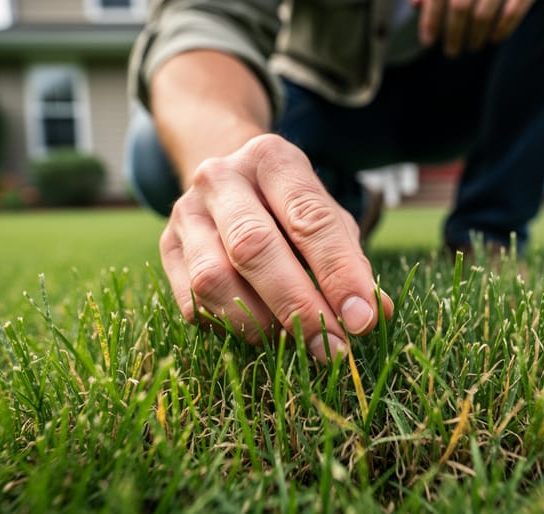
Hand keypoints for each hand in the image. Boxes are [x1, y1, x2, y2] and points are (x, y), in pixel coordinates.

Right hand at [159, 134, 393, 362]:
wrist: (228, 185)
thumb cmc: (290, 209)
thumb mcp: (326, 218)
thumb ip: (350, 261)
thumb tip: (376, 313)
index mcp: (272, 159)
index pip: (309, 218)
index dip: (338, 272)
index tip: (363, 319)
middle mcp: (220, 178)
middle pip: (253, 247)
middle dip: (298, 306)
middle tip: (332, 348)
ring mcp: (186, 213)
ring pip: (213, 279)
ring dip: (260, 323)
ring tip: (295, 343)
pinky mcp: (167, 249)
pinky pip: (193, 303)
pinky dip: (229, 327)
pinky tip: (259, 332)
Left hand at [413, 0, 534, 56]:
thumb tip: (415, 5)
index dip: (430, 20)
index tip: (427, 42)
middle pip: (460, 7)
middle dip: (453, 34)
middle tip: (451, 53)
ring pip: (482, 14)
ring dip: (476, 36)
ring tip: (472, 47)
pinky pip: (512, 12)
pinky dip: (503, 28)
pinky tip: (496, 39)